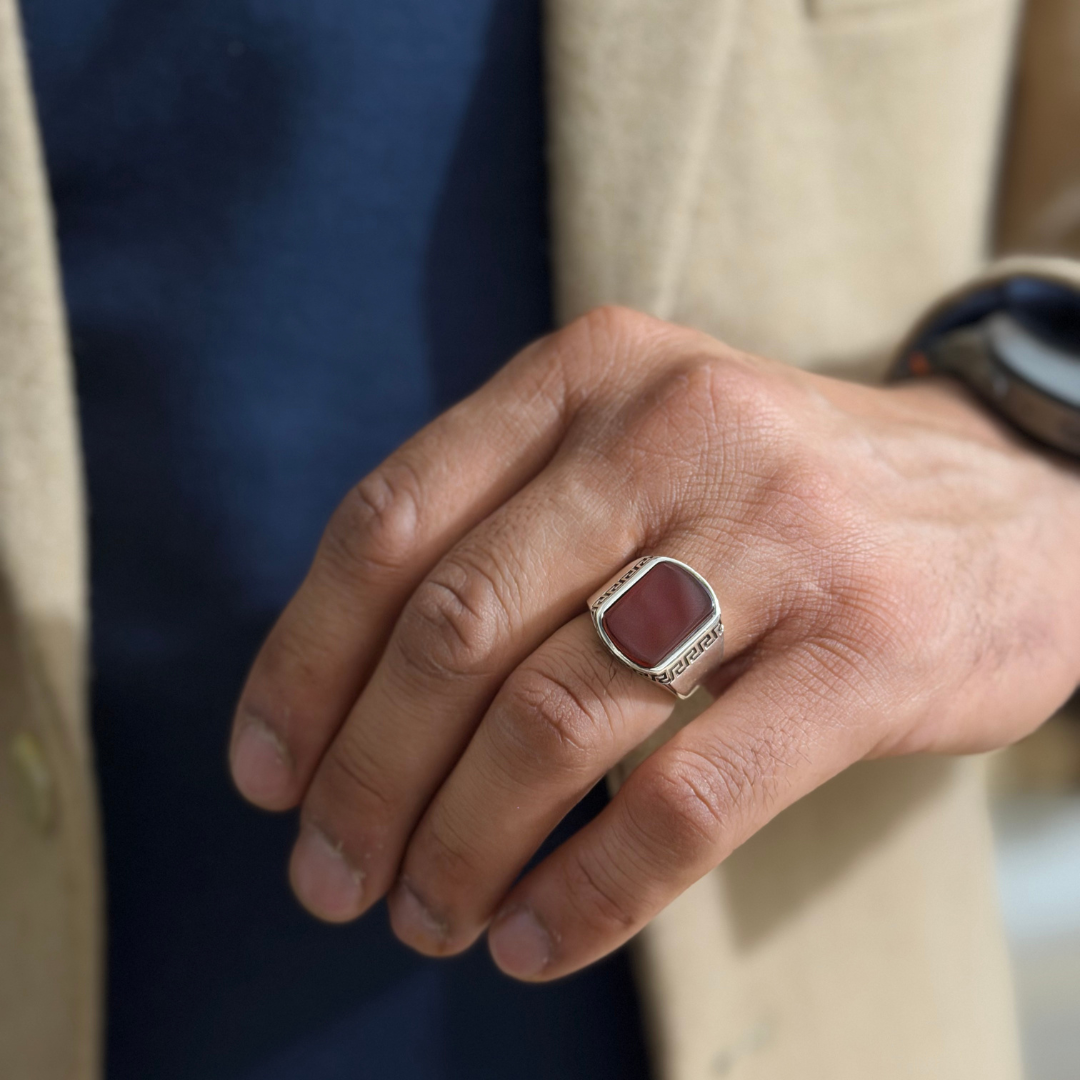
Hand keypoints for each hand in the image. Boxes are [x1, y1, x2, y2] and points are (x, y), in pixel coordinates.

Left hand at [229, 306, 1079, 979]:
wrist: (1006, 496)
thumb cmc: (775, 494)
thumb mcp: (634, 451)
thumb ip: (506, 528)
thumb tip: (343, 695)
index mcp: (589, 373)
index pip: (391, 521)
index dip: (304, 660)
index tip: (265, 772)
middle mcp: (673, 430)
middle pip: (454, 629)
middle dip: (366, 775)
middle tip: (327, 876)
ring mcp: (778, 535)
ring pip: (555, 719)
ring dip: (460, 845)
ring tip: (422, 918)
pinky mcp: (864, 649)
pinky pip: (687, 799)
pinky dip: (588, 893)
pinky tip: (532, 937)